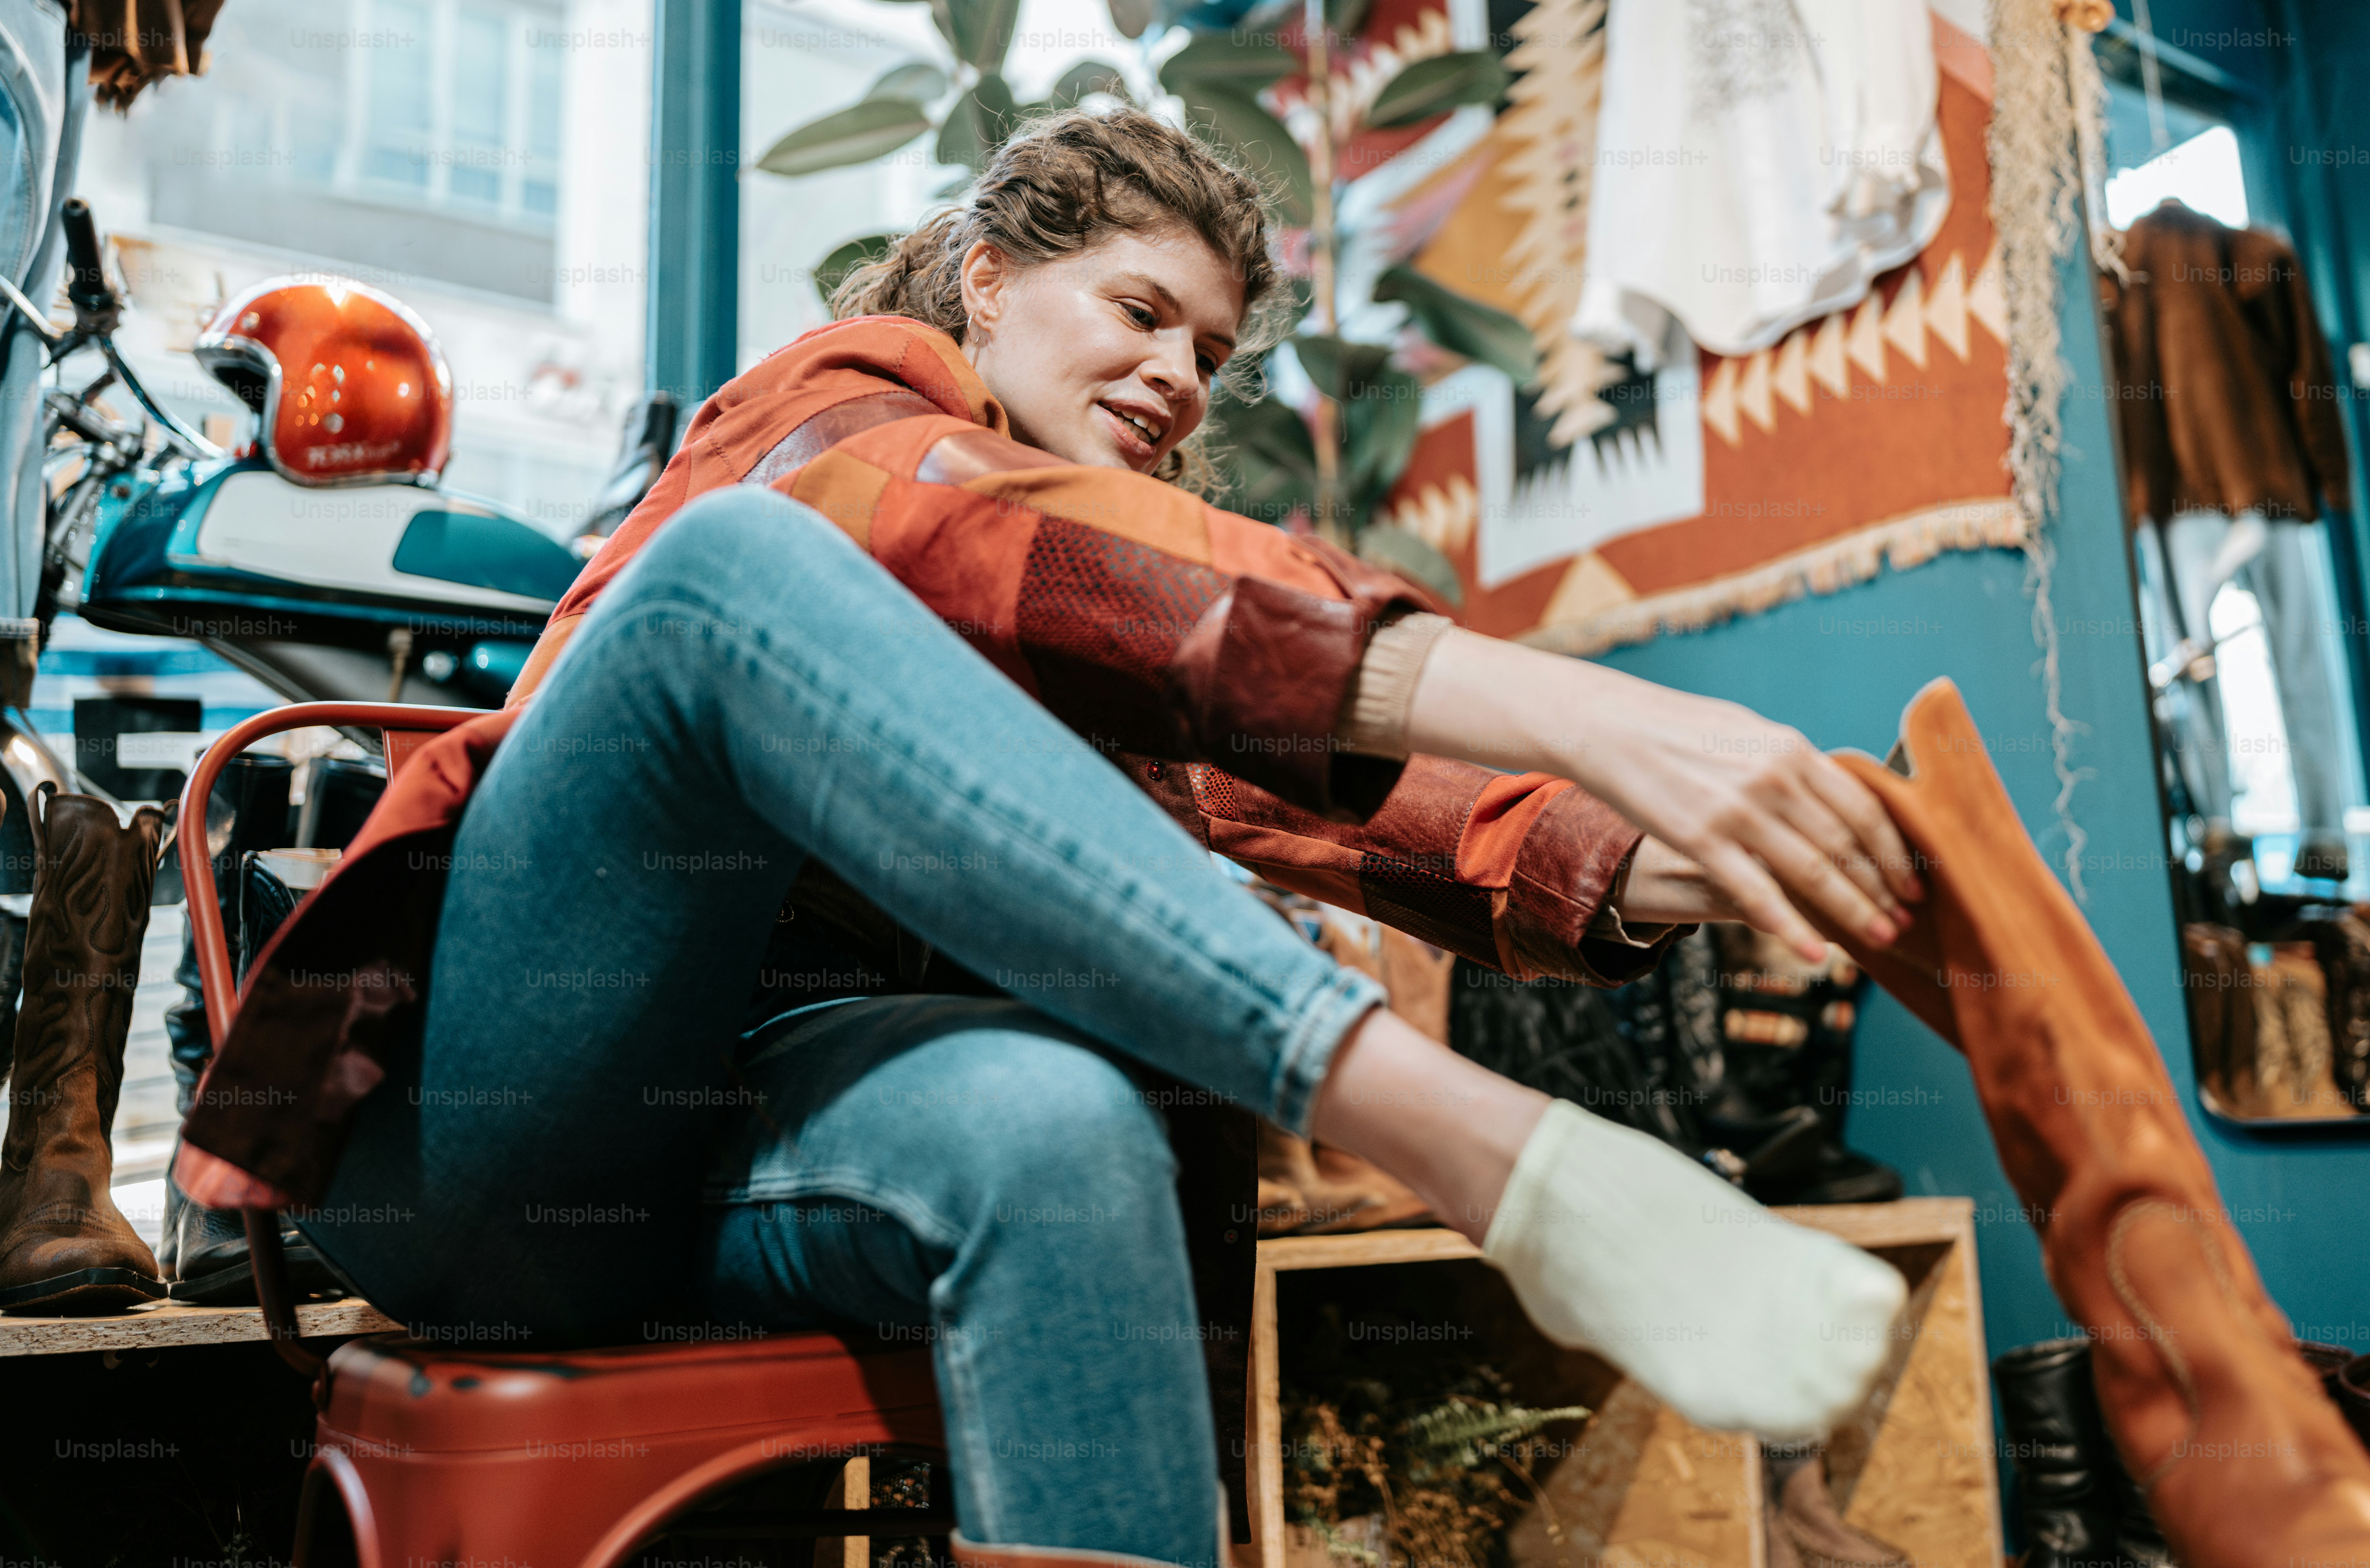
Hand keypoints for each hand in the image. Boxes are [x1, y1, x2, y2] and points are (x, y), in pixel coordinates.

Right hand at [1405, 630, 1921, 960]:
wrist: (1611, 727)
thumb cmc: (1680, 729)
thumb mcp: (1748, 732)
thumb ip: (1792, 766)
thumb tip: (1832, 795)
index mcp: (1791, 750)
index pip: (1862, 809)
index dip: (1894, 852)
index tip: (1913, 881)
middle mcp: (1774, 780)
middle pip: (1846, 846)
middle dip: (1882, 889)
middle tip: (1905, 921)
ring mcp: (1738, 812)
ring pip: (1813, 873)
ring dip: (1852, 911)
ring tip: (1878, 938)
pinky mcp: (1701, 840)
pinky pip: (1757, 893)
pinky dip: (1791, 927)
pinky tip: (1814, 953)